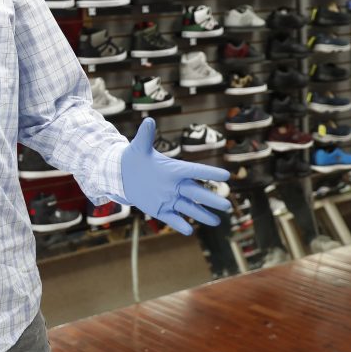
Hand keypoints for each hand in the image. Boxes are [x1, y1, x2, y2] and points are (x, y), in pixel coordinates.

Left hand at [120, 118, 230, 235]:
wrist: (123, 174)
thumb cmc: (134, 158)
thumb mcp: (138, 147)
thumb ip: (145, 136)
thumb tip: (149, 120)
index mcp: (174, 169)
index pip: (194, 171)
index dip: (209, 173)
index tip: (227, 175)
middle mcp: (175, 185)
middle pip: (197, 193)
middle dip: (211, 199)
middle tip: (227, 205)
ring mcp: (168, 198)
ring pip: (189, 208)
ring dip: (202, 215)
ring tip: (218, 221)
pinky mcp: (160, 210)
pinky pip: (172, 218)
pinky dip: (180, 225)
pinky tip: (189, 231)